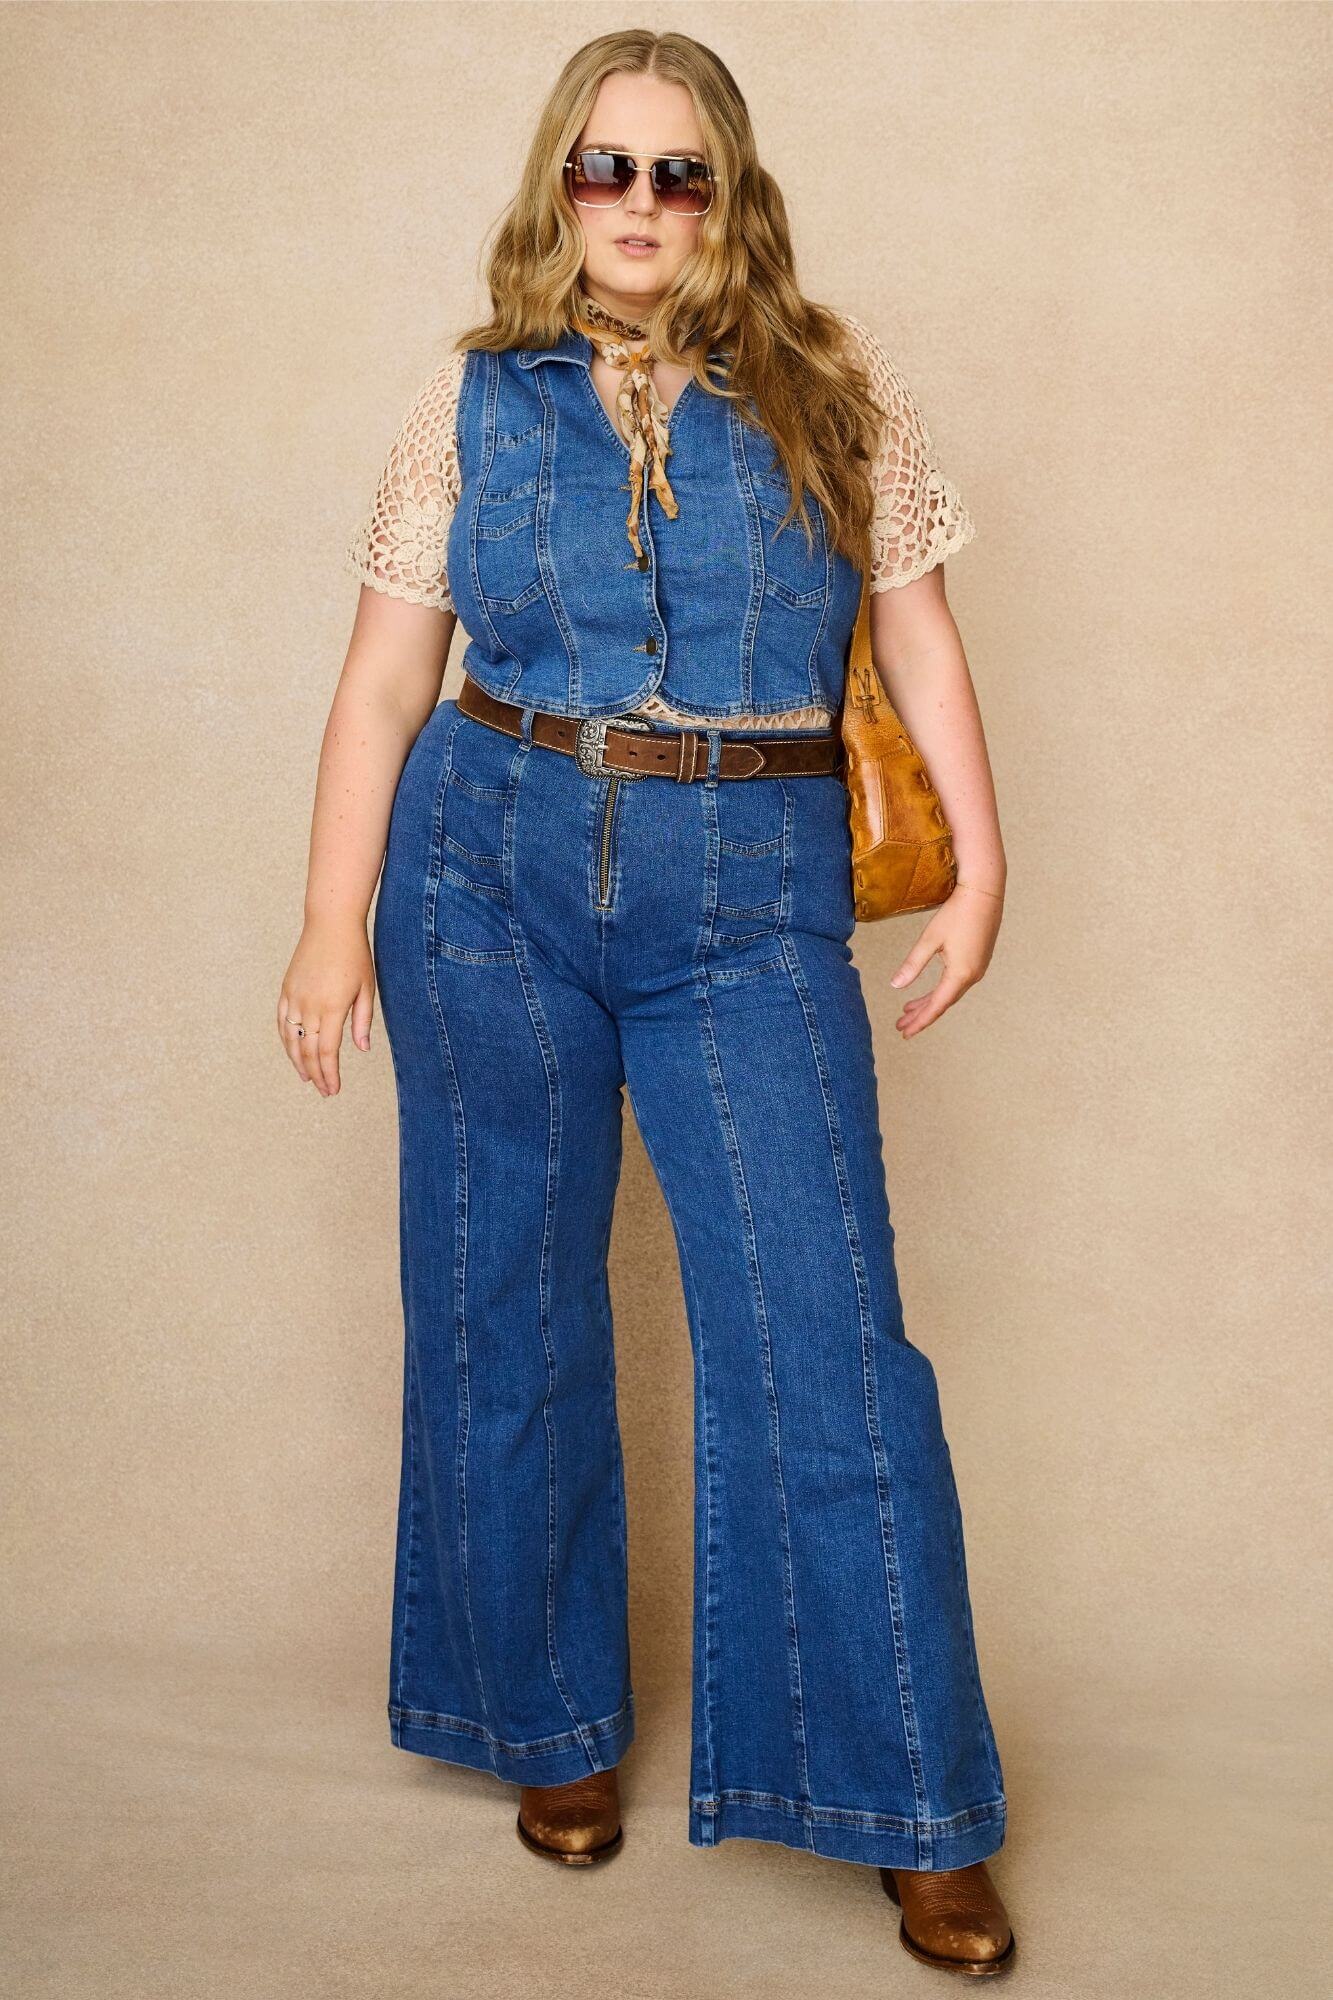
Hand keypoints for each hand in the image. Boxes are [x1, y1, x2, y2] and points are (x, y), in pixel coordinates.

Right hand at [277, 914, 376, 1095]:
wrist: (330, 924)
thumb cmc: (354, 955)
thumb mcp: (366, 988)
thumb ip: (362, 1020)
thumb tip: (361, 1049)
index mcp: (331, 1007)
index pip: (328, 1051)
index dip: (330, 1074)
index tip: (334, 1089)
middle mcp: (309, 1005)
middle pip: (308, 1050)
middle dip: (316, 1074)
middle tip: (324, 1090)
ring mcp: (294, 997)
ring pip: (291, 1039)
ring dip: (298, 1061)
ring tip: (307, 1077)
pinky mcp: (286, 989)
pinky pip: (282, 1021)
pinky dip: (286, 1040)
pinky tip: (292, 1050)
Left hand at [887, 881, 1004, 1038]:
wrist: (984, 891)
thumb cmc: (957, 912)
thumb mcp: (930, 939)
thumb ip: (913, 964)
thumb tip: (895, 986)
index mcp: (960, 974)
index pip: (936, 1006)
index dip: (919, 1021)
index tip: (904, 1033)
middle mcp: (973, 976)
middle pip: (943, 1003)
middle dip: (921, 1015)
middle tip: (901, 1025)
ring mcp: (978, 968)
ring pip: (950, 993)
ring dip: (930, 1002)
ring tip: (908, 1009)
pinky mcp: (979, 959)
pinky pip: (957, 983)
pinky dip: (941, 991)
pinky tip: (930, 991)